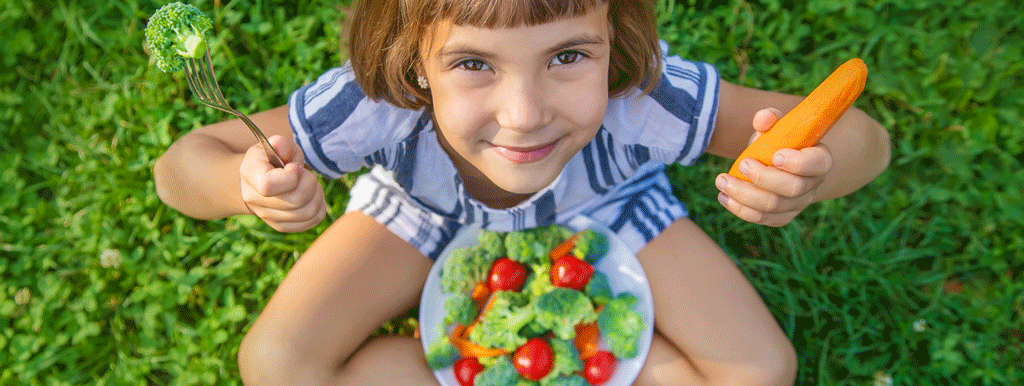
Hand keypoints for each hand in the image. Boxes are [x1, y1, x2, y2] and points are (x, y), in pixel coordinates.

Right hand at [239, 135, 326, 231]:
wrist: (260, 179)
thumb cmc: (272, 159)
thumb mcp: (276, 146)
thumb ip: (282, 144)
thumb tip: (280, 146)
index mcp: (250, 174)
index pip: (269, 185)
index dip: (291, 176)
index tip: (296, 166)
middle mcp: (254, 199)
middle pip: (296, 200)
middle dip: (310, 183)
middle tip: (306, 174)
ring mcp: (267, 216)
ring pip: (307, 212)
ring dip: (317, 195)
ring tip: (310, 184)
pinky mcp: (282, 226)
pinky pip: (312, 221)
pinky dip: (319, 207)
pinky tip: (312, 196)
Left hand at [715, 108, 832, 226]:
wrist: (780, 164)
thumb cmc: (778, 142)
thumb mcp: (775, 127)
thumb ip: (769, 119)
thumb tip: (763, 118)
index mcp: (819, 159)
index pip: (816, 164)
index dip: (797, 163)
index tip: (774, 156)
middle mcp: (812, 185)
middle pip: (792, 189)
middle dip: (763, 178)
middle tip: (742, 164)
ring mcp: (798, 204)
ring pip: (773, 207)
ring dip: (744, 195)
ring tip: (722, 181)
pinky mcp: (782, 217)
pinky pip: (763, 218)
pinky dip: (741, 209)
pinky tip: (724, 197)